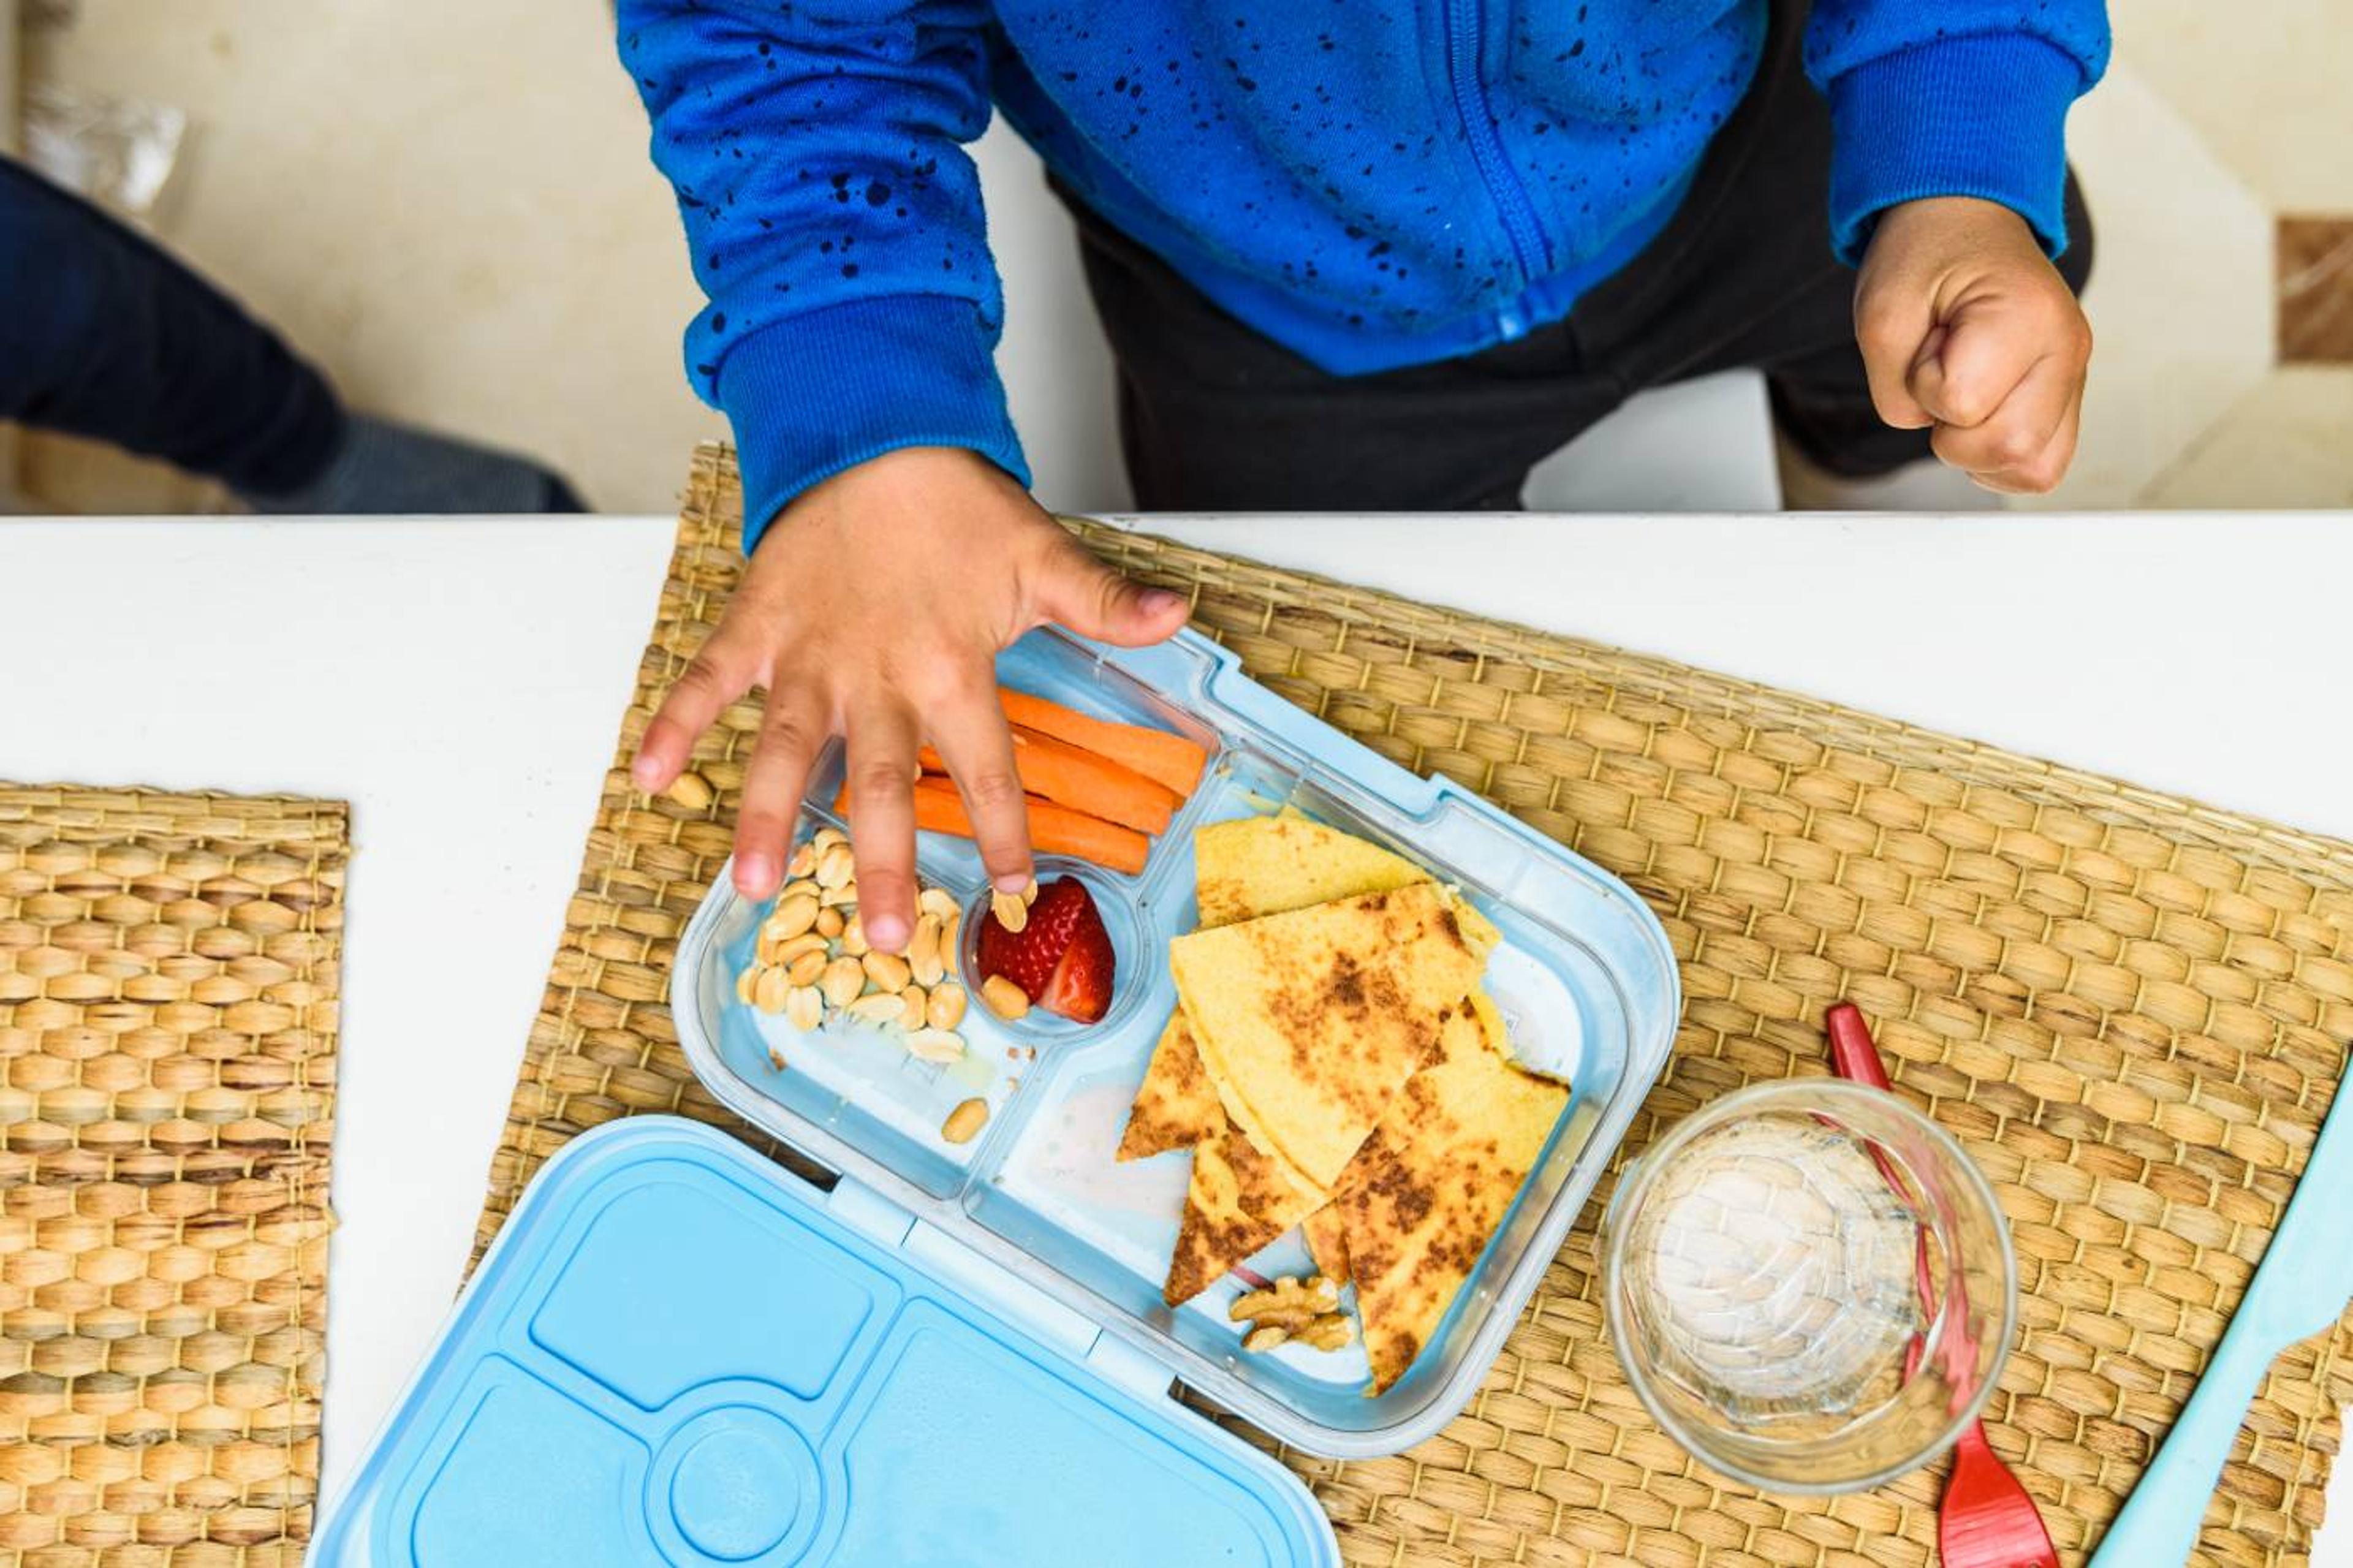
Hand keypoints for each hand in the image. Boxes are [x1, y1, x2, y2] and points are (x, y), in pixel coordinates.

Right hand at [630, 446, 1188, 950]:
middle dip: (882, 860)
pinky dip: (676, 725)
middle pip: (883, 781)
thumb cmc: (956, 506)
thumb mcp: (1041, 554)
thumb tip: (1180, 615)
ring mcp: (810, 654)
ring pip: (788, 748)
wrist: (876, 431)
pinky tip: (649, 780)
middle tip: (882, 935)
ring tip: (755, 885)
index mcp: (952, 665)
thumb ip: (1104, 602)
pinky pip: (708, 680)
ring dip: (770, 816)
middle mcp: (878, 673)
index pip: (987, 765)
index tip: (1013, 891)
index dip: (1002, 831)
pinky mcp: (757, 625)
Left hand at [1853, 197, 2091, 493]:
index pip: (1962, 404)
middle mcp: (2067, 349)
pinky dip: (2000, 459)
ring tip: (1962, 394)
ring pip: (2035, 469)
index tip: (1928, 343)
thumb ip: (1893, 386)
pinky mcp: (2067, 397)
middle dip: (1953, 431)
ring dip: (1978, 451)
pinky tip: (1979, 416)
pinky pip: (2040, 465)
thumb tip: (1930, 429)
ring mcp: (2074, 376)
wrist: (1964, 221)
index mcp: (2026, 315)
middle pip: (2012, 450)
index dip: (1924, 385)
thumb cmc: (1928, 255)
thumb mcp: (1881, 312)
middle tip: (1942, 375)